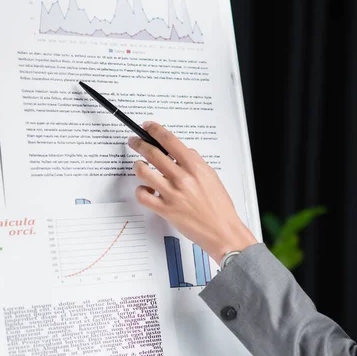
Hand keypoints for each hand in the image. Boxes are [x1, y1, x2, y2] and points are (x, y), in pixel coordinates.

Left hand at [127, 121, 257, 264]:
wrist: (221, 230)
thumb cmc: (219, 206)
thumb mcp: (211, 176)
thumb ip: (196, 163)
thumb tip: (183, 152)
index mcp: (195, 167)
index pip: (170, 141)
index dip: (155, 130)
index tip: (148, 127)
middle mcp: (182, 178)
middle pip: (152, 153)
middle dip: (139, 144)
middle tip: (134, 141)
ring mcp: (172, 194)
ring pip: (143, 171)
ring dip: (137, 166)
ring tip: (139, 166)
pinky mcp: (164, 209)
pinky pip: (143, 195)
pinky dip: (140, 190)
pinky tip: (146, 189)